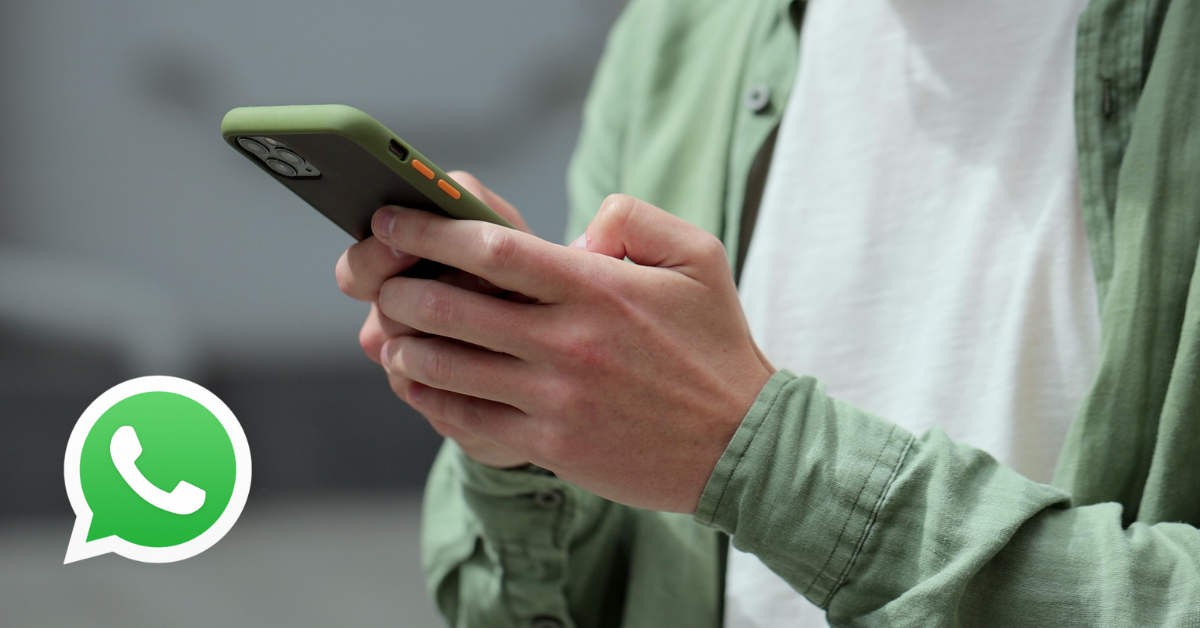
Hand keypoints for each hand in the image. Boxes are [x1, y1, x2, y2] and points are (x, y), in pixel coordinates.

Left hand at [372, 194, 774, 512]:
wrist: (741, 445)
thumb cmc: (715, 345)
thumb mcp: (697, 256)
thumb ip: (634, 217)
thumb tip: (576, 229)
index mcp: (596, 287)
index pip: (492, 248)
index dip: (429, 229)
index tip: (393, 217)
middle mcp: (568, 341)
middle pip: (452, 306)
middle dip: (399, 287)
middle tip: (380, 277)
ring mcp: (555, 398)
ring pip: (449, 367)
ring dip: (406, 344)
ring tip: (392, 330)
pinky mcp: (550, 446)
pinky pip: (467, 420)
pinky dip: (431, 398)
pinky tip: (419, 383)